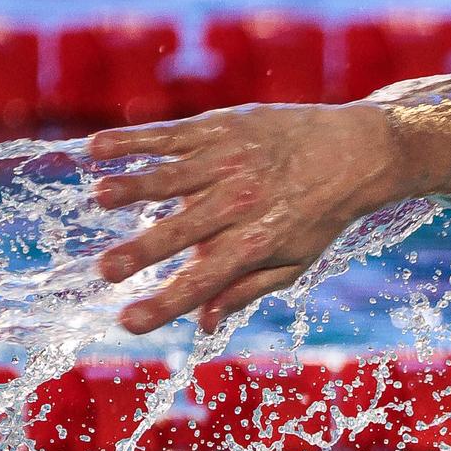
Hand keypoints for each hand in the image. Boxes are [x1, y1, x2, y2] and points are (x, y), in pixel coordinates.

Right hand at [89, 103, 400, 334]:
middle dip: (141, 252)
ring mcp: (227, 162)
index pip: (201, 282)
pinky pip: (169, 135)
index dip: (164, 304)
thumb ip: (246, 290)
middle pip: (181, 232)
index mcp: (253, 244)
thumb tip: (204, 323)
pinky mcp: (220, 127)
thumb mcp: (294, 262)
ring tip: (99, 199)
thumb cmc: (319, 215)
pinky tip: (96, 149)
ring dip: (133, 187)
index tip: (128, 322)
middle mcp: (238, 204)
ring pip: (171, 177)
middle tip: (104, 270)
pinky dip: (133, 140)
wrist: (354, 151)